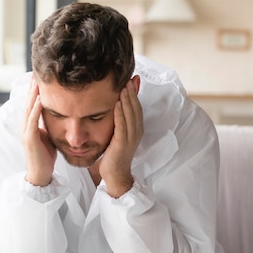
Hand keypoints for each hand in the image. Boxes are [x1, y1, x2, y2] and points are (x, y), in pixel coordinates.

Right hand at [22, 76, 56, 185]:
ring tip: (37, 80)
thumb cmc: (45, 156)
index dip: (35, 90)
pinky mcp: (29, 139)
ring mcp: (26, 132)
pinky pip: (32, 121)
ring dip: (33, 93)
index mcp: (30, 125)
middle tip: (36, 71)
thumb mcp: (48, 136)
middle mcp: (25, 126)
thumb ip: (49, 124)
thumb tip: (57, 114)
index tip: (40, 76)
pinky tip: (40, 98)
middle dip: (32, 86)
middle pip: (29, 101)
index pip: (32, 103)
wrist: (40, 175)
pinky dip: (36, 108)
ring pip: (29, 108)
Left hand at [99, 77, 143, 197]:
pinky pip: (122, 125)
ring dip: (127, 100)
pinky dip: (120, 113)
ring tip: (124, 86)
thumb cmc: (114, 155)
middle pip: (136, 108)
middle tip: (129, 78)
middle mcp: (136, 132)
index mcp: (136, 129)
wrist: (115, 174)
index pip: (137, 108)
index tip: (132, 80)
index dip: (135, 94)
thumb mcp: (118, 134)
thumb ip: (119, 121)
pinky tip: (117, 103)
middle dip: (132, 93)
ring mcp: (131, 138)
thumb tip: (116, 107)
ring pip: (130, 115)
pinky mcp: (122, 143)